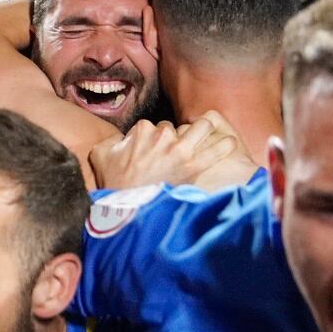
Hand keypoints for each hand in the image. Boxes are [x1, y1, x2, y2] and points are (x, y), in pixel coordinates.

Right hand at [89, 113, 250, 190]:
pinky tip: (231, 144)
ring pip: (202, 126)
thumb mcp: (100, 154)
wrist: (127, 207)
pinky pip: (217, 149)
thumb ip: (109, 141)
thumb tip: (119, 139)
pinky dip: (225, 145)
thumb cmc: (113, 182)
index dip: (156, 137)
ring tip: (206, 139)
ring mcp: (180, 149)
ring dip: (204, 131)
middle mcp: (162, 135)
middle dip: (180, 132)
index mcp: (142, 130)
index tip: (155, 151)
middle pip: (178, 125)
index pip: (156, 125)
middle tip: (179, 147)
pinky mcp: (193, 165)